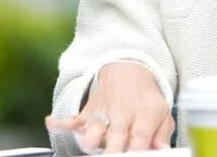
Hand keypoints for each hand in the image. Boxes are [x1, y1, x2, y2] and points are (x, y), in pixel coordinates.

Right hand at [46, 62, 173, 153]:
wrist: (127, 68)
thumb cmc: (145, 96)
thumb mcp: (162, 111)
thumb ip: (162, 134)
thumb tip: (163, 151)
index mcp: (143, 118)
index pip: (139, 142)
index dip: (136, 154)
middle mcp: (121, 117)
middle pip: (115, 142)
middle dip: (113, 154)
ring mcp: (103, 115)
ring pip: (91, 133)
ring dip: (90, 144)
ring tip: (93, 148)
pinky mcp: (88, 113)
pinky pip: (71, 119)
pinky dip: (60, 122)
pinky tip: (52, 123)